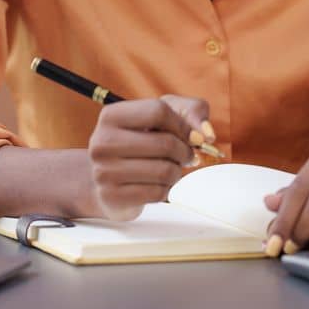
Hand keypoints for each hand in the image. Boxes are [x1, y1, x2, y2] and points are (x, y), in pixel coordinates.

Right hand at [81, 95, 211, 221]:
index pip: (158, 111)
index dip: (182, 124)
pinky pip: (158, 193)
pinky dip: (166, 190)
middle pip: (165, 143)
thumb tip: (207, 134)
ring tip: (169, 170)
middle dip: (184, 152)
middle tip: (184, 156)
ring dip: (176, 172)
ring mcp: (104, 171)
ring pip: (165, 170)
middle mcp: (102, 142)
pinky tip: (158, 185)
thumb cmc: (140, 144)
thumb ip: (191, 112)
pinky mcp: (112, 197)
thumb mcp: (161, 118)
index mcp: (110, 116)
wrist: (108, 182)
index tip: (189, 136)